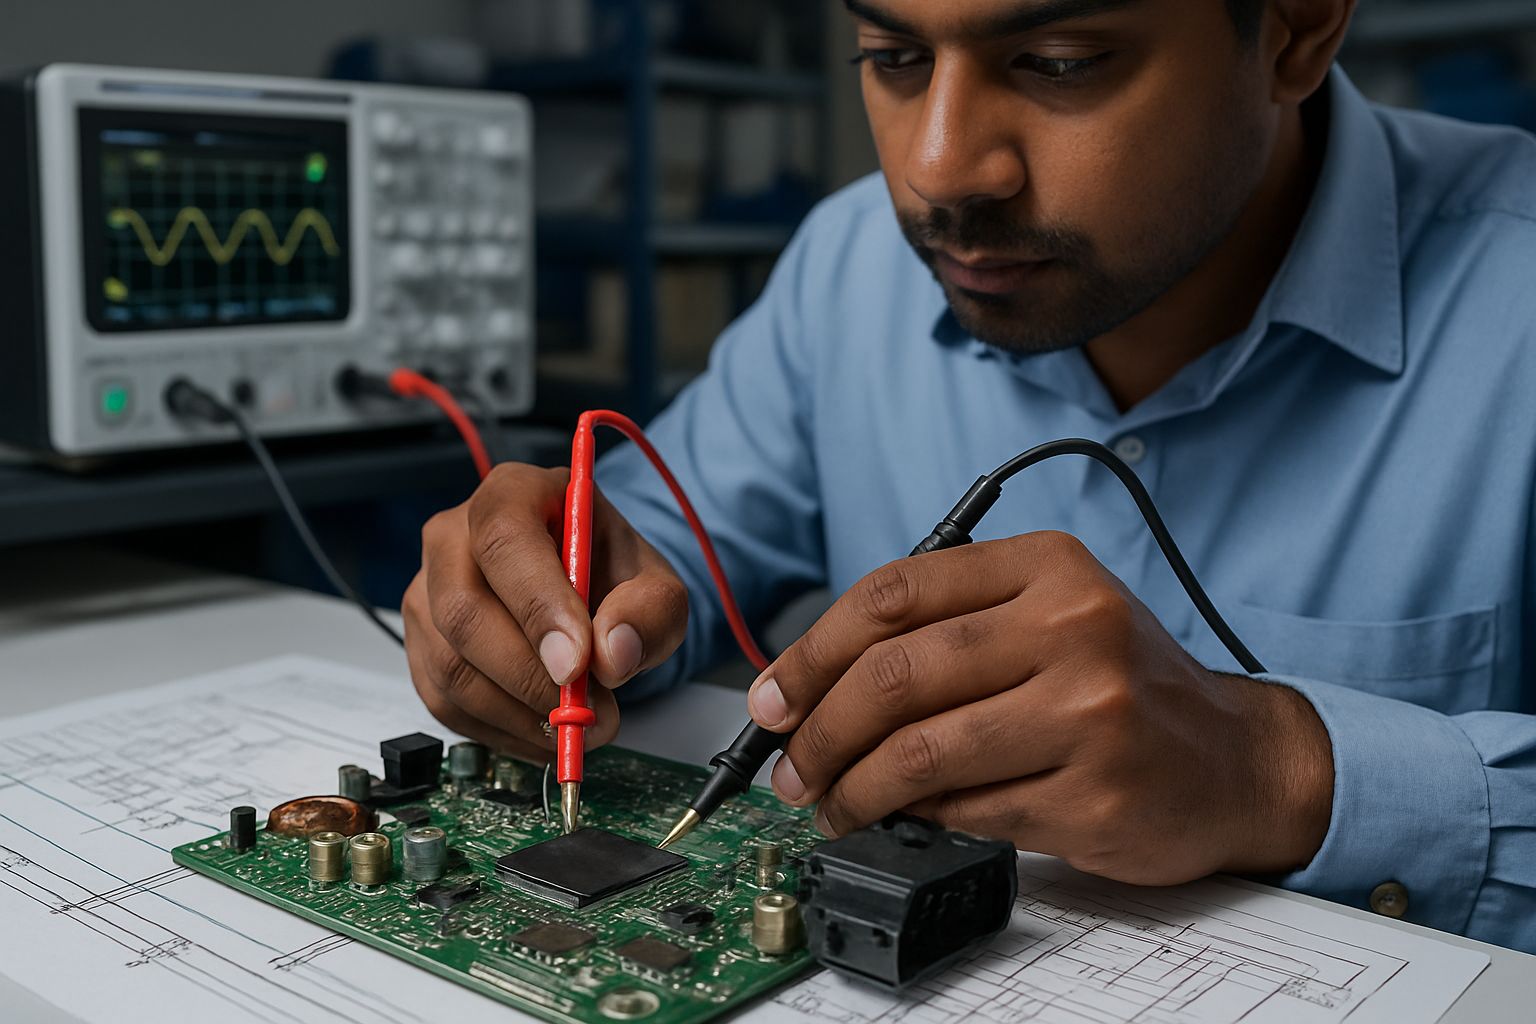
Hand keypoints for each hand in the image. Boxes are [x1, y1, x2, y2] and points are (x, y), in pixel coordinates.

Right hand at [402, 463, 687, 759]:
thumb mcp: (653, 584)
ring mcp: (427, 592)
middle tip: (590, 712)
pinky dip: (501, 731)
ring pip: (452, 667)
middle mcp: (453, 535)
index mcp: (512, 493)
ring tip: (579, 726)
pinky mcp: (422, 646)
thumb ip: (649, 611)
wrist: (585, 592)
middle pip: (465, 612)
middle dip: (531, 677)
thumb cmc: (609, 575)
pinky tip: (545, 732)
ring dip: (520, 713)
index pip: (506, 541)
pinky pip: (445, 703)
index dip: (538, 607)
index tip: (577, 664)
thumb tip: (613, 655)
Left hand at [747, 532, 1332, 884]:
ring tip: (831, 803)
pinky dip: (920, 816)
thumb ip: (945, 629)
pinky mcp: (1094, 792)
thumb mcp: (1047, 617)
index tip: (774, 696)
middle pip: (894, 675)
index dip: (812, 651)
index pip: (893, 594)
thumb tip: (810, 685)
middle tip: (790, 764)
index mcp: (1048, 566)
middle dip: (818, 730)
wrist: (1236, 758)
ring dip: (853, 788)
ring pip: (920, 751)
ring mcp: (1088, 711)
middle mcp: (1072, 626)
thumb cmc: (1120, 684)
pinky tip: (910, 815)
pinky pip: (966, 808)